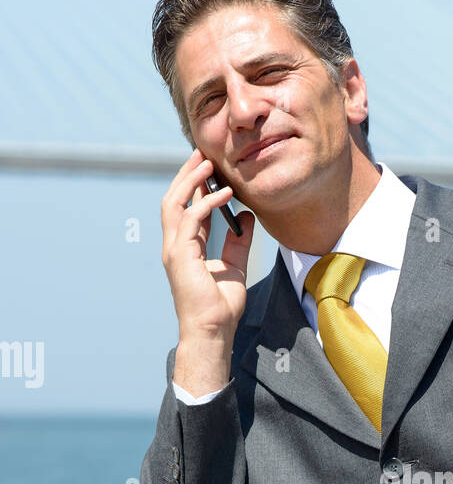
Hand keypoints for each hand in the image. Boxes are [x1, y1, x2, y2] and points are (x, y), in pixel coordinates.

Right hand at [161, 148, 254, 363]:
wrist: (213, 331)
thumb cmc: (221, 306)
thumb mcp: (235, 266)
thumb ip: (239, 242)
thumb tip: (247, 217)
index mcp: (184, 248)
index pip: (184, 208)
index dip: (194, 186)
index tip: (208, 167)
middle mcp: (175, 246)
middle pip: (173, 199)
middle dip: (187, 174)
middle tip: (202, 153)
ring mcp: (174, 250)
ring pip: (175, 203)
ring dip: (191, 180)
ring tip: (208, 163)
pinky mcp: (180, 255)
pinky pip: (191, 218)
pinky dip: (207, 202)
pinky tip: (226, 193)